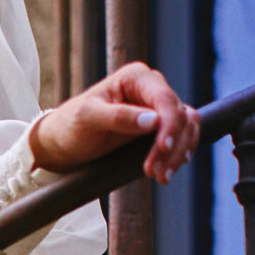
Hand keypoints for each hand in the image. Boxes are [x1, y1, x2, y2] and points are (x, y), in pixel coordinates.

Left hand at [28, 61, 198, 183]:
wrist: (66, 142)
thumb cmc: (72, 125)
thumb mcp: (88, 118)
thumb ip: (118, 117)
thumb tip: (153, 121)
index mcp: (136, 77)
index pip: (164, 99)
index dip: (169, 125)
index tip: (162, 149)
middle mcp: (152, 87)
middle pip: (180, 114)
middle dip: (172, 145)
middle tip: (155, 174)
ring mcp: (158, 106)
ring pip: (187, 126)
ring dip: (179, 152)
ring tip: (161, 177)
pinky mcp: (161, 125)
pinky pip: (184, 135)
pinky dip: (181, 152)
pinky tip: (169, 169)